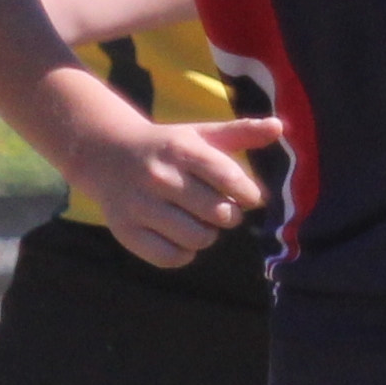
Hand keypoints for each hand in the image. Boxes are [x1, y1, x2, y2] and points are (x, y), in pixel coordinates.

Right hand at [77, 112, 281, 268]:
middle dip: (228, 215)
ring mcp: (140, 205)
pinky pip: (171, 258)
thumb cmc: (168, 147)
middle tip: (220, 208)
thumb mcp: (200, 134)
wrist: (107, 154)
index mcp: (182, 150)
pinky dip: (183, 253)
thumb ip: (241, 132)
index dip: (248, 193)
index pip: (229, 178)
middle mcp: (160, 177)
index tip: (248, 196)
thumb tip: (279, 125)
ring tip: (199, 221)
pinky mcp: (126, 231)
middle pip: (219, 214)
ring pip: (198, 239)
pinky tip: (180, 237)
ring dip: (208, 235)